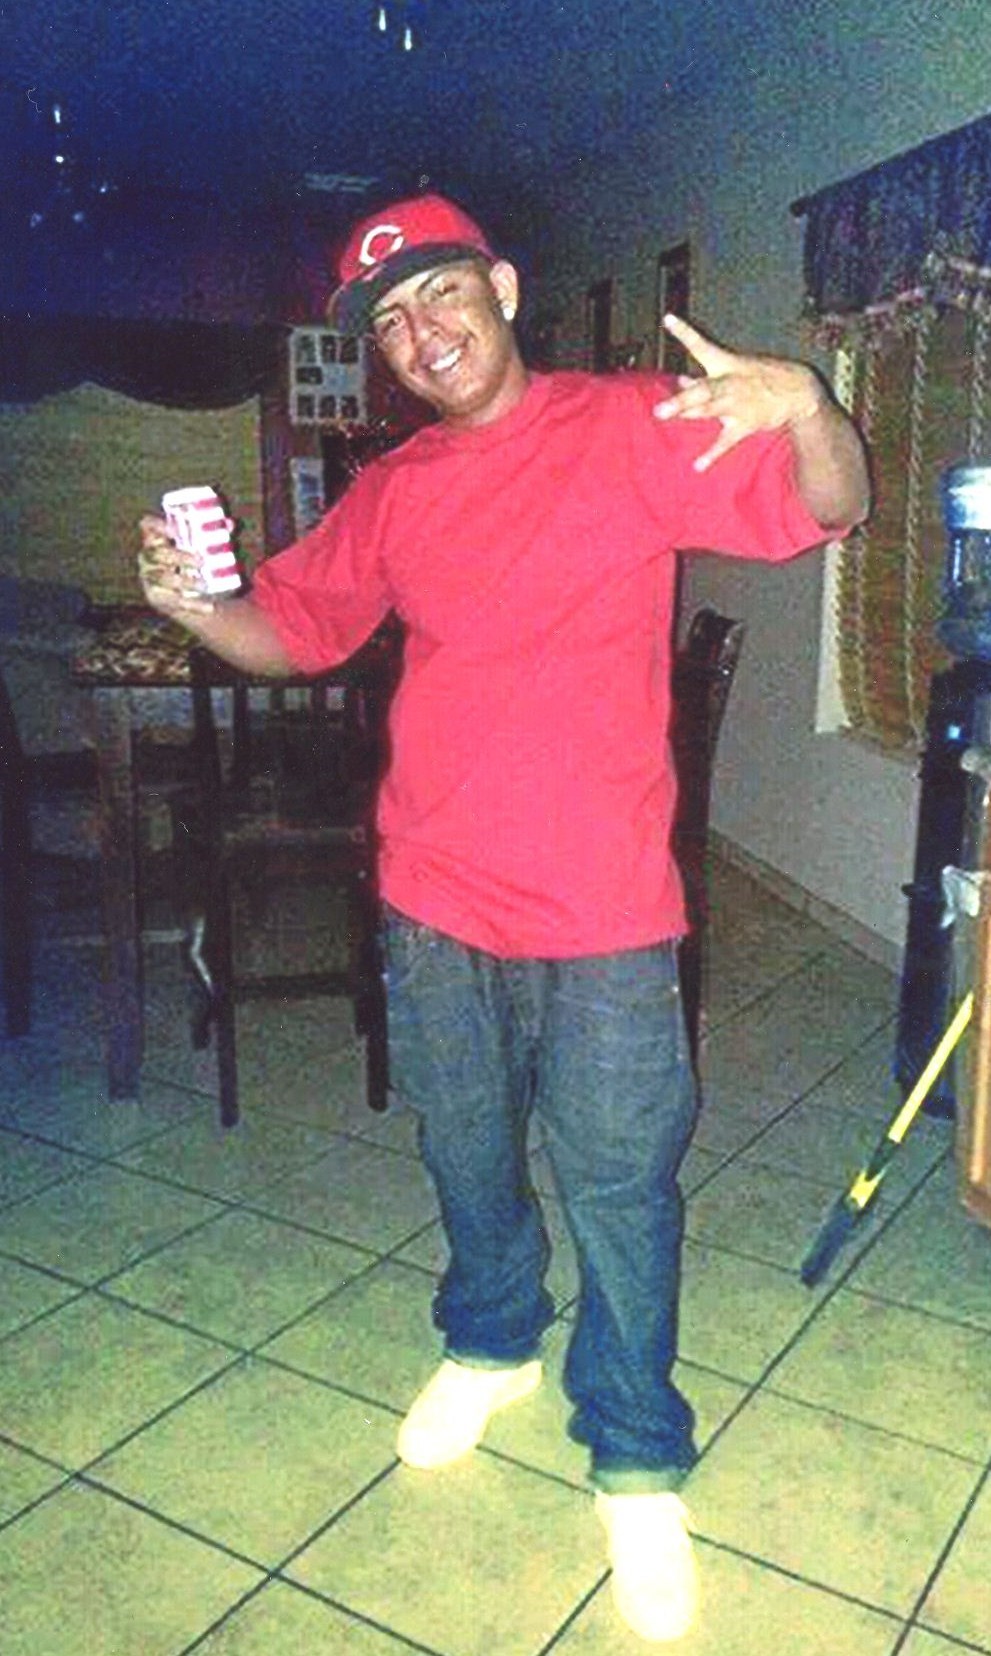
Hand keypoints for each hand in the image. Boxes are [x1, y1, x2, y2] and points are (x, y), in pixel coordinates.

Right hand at [138, 515, 216, 618]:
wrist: (188, 593)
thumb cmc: (192, 560)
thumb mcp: (200, 547)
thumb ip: (214, 534)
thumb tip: (230, 524)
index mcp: (156, 538)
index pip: (148, 525)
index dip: (157, 525)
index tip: (175, 530)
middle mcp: (148, 556)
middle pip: (157, 553)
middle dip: (178, 557)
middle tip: (202, 561)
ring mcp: (149, 577)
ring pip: (164, 578)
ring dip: (186, 581)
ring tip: (205, 585)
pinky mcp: (156, 597)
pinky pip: (173, 601)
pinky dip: (193, 604)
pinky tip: (209, 607)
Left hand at [654, 315, 827, 471]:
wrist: (799, 391)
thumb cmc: (761, 378)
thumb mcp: (735, 370)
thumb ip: (704, 380)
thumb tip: (678, 381)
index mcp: (726, 364)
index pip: (702, 345)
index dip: (684, 331)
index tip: (667, 318)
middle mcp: (729, 383)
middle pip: (702, 389)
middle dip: (682, 396)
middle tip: (659, 405)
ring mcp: (737, 404)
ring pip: (709, 409)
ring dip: (688, 412)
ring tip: (664, 415)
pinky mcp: (746, 424)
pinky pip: (726, 441)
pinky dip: (712, 454)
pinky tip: (698, 465)